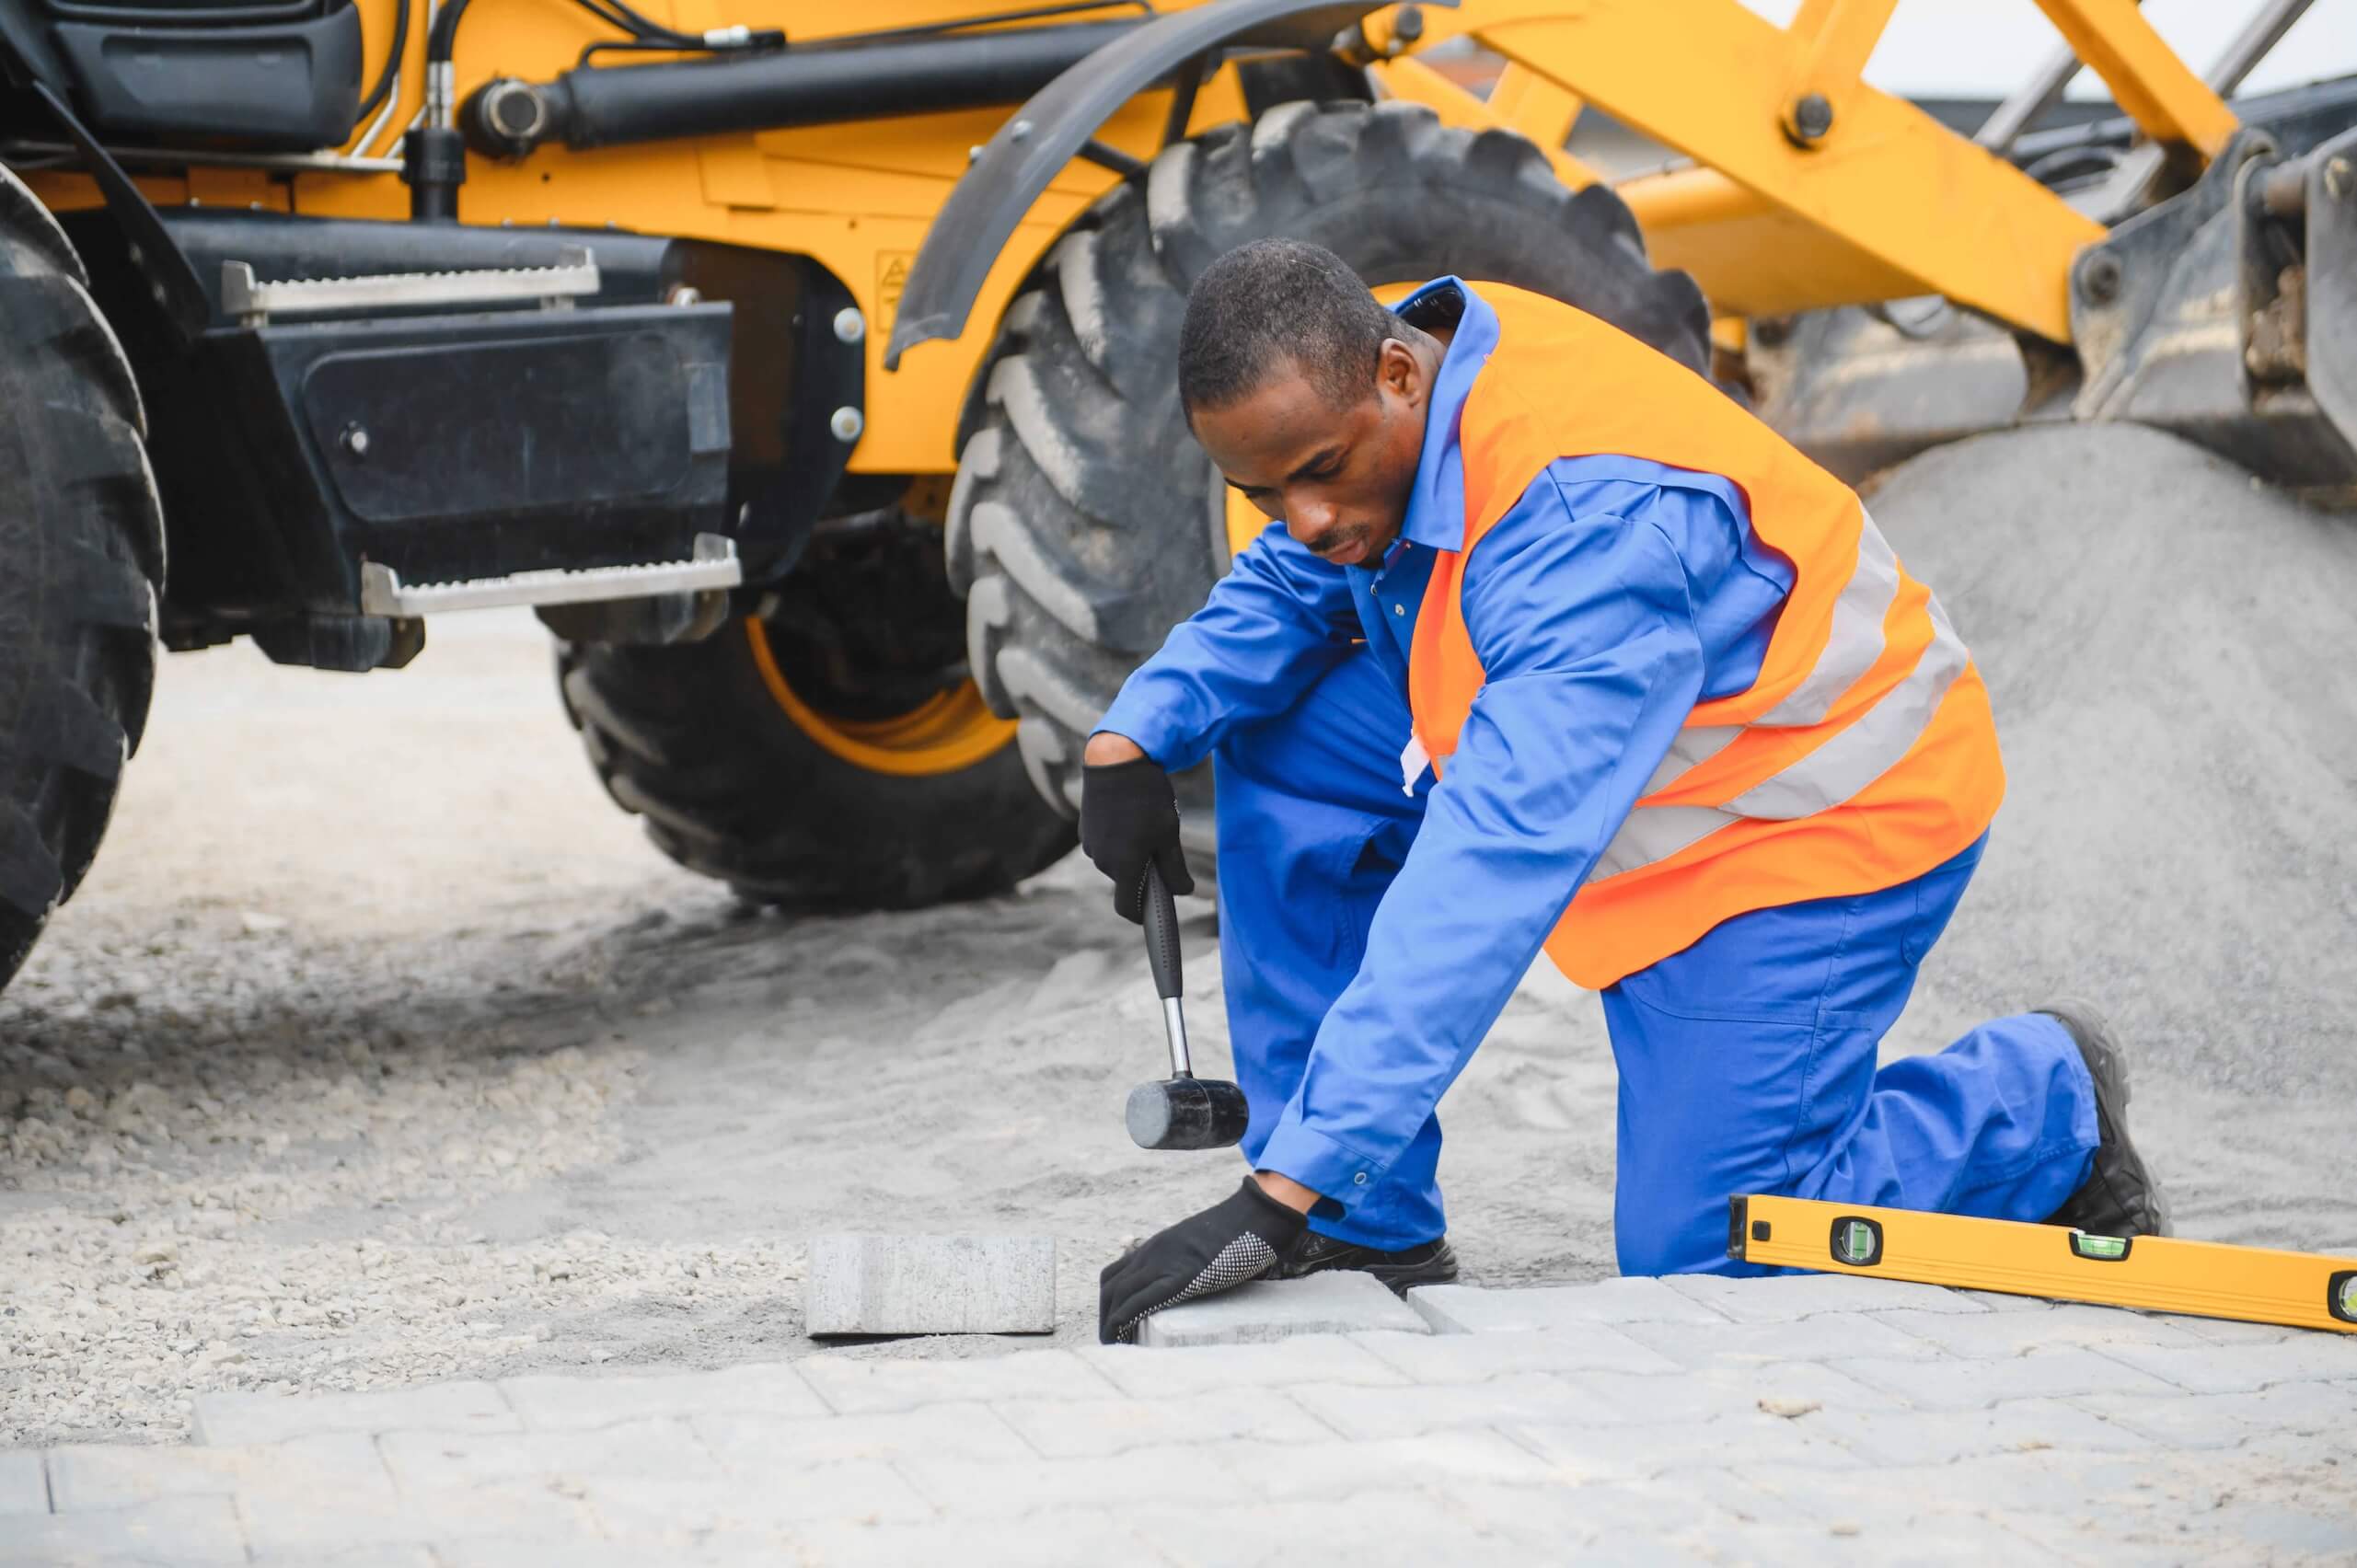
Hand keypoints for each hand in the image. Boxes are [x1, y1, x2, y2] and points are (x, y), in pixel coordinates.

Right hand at [1079, 746, 1194, 922]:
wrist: (1116, 760)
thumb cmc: (1147, 797)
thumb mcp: (1168, 833)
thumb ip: (1174, 869)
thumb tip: (1183, 892)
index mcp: (1124, 866)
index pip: (1127, 909)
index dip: (1141, 917)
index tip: (1154, 915)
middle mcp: (1102, 861)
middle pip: (1125, 882)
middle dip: (1142, 875)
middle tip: (1161, 848)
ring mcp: (1090, 845)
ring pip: (1115, 863)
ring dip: (1130, 855)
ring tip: (1144, 825)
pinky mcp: (1084, 830)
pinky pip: (1105, 846)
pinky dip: (1118, 841)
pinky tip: (1129, 817)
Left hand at [1100, 1177, 1307, 1343]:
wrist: (1253, 1216)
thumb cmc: (1236, 1233)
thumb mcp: (1200, 1247)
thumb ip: (1189, 1264)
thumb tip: (1197, 1286)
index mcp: (1156, 1247)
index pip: (1114, 1275)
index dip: (1110, 1303)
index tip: (1115, 1326)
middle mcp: (1151, 1254)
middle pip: (1110, 1289)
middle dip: (1105, 1318)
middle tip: (1114, 1342)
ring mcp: (1162, 1264)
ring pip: (1117, 1297)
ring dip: (1110, 1326)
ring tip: (1117, 1348)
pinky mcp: (1178, 1278)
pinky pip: (1139, 1302)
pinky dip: (1123, 1322)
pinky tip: (1123, 1339)